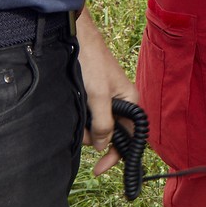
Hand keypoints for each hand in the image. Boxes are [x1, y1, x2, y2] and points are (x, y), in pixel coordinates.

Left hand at [74, 10, 137, 177]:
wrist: (77, 38)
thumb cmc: (92, 63)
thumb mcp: (98, 97)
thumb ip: (103, 123)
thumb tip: (102, 146)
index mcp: (131, 101)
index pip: (131, 138)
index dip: (116, 155)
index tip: (99, 168)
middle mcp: (122, 102)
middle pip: (112, 133)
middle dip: (95, 138)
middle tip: (81, 132)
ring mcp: (107, 99)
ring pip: (98, 126)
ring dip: (85, 128)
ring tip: (75, 115)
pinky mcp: (94, 95)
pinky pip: (89, 116)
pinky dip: (81, 118)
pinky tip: (74, 110)